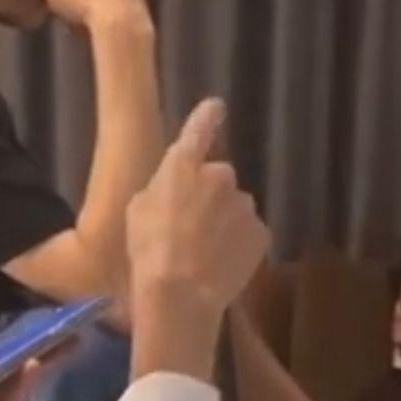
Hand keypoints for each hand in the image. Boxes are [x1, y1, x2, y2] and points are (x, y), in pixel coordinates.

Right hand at [128, 98, 269, 318]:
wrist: (181, 293)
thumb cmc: (148, 251)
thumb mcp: (138, 212)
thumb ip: (161, 191)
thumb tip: (172, 192)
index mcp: (183, 165)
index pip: (199, 130)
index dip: (207, 117)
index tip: (217, 106)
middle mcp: (220, 176)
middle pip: (219, 182)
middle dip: (210, 199)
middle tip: (192, 230)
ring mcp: (245, 205)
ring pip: (235, 210)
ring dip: (225, 225)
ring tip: (206, 255)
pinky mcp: (261, 233)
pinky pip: (249, 236)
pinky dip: (239, 246)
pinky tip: (222, 266)